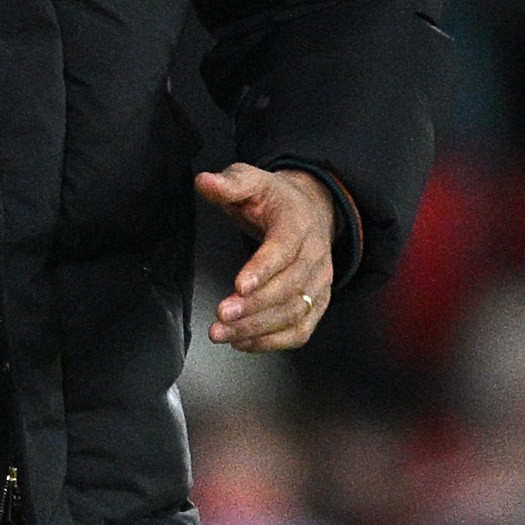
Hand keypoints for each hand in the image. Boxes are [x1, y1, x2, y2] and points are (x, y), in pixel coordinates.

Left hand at [198, 164, 336, 351]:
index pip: (283, 249)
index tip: (238, 286)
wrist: (310, 211)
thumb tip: (204, 182)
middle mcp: (315, 256)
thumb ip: (228, 183)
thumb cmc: (272, 198)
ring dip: (259, 328)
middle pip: (289, 287)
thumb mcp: (250, 180)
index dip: (262, 269)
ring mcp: (320, 283)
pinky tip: (243, 343)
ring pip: (295, 313)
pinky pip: (301, 329)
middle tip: (220, 316)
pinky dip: (274, 341)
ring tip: (223, 334)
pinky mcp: (318, 303)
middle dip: (254, 306)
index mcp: (298, 224)